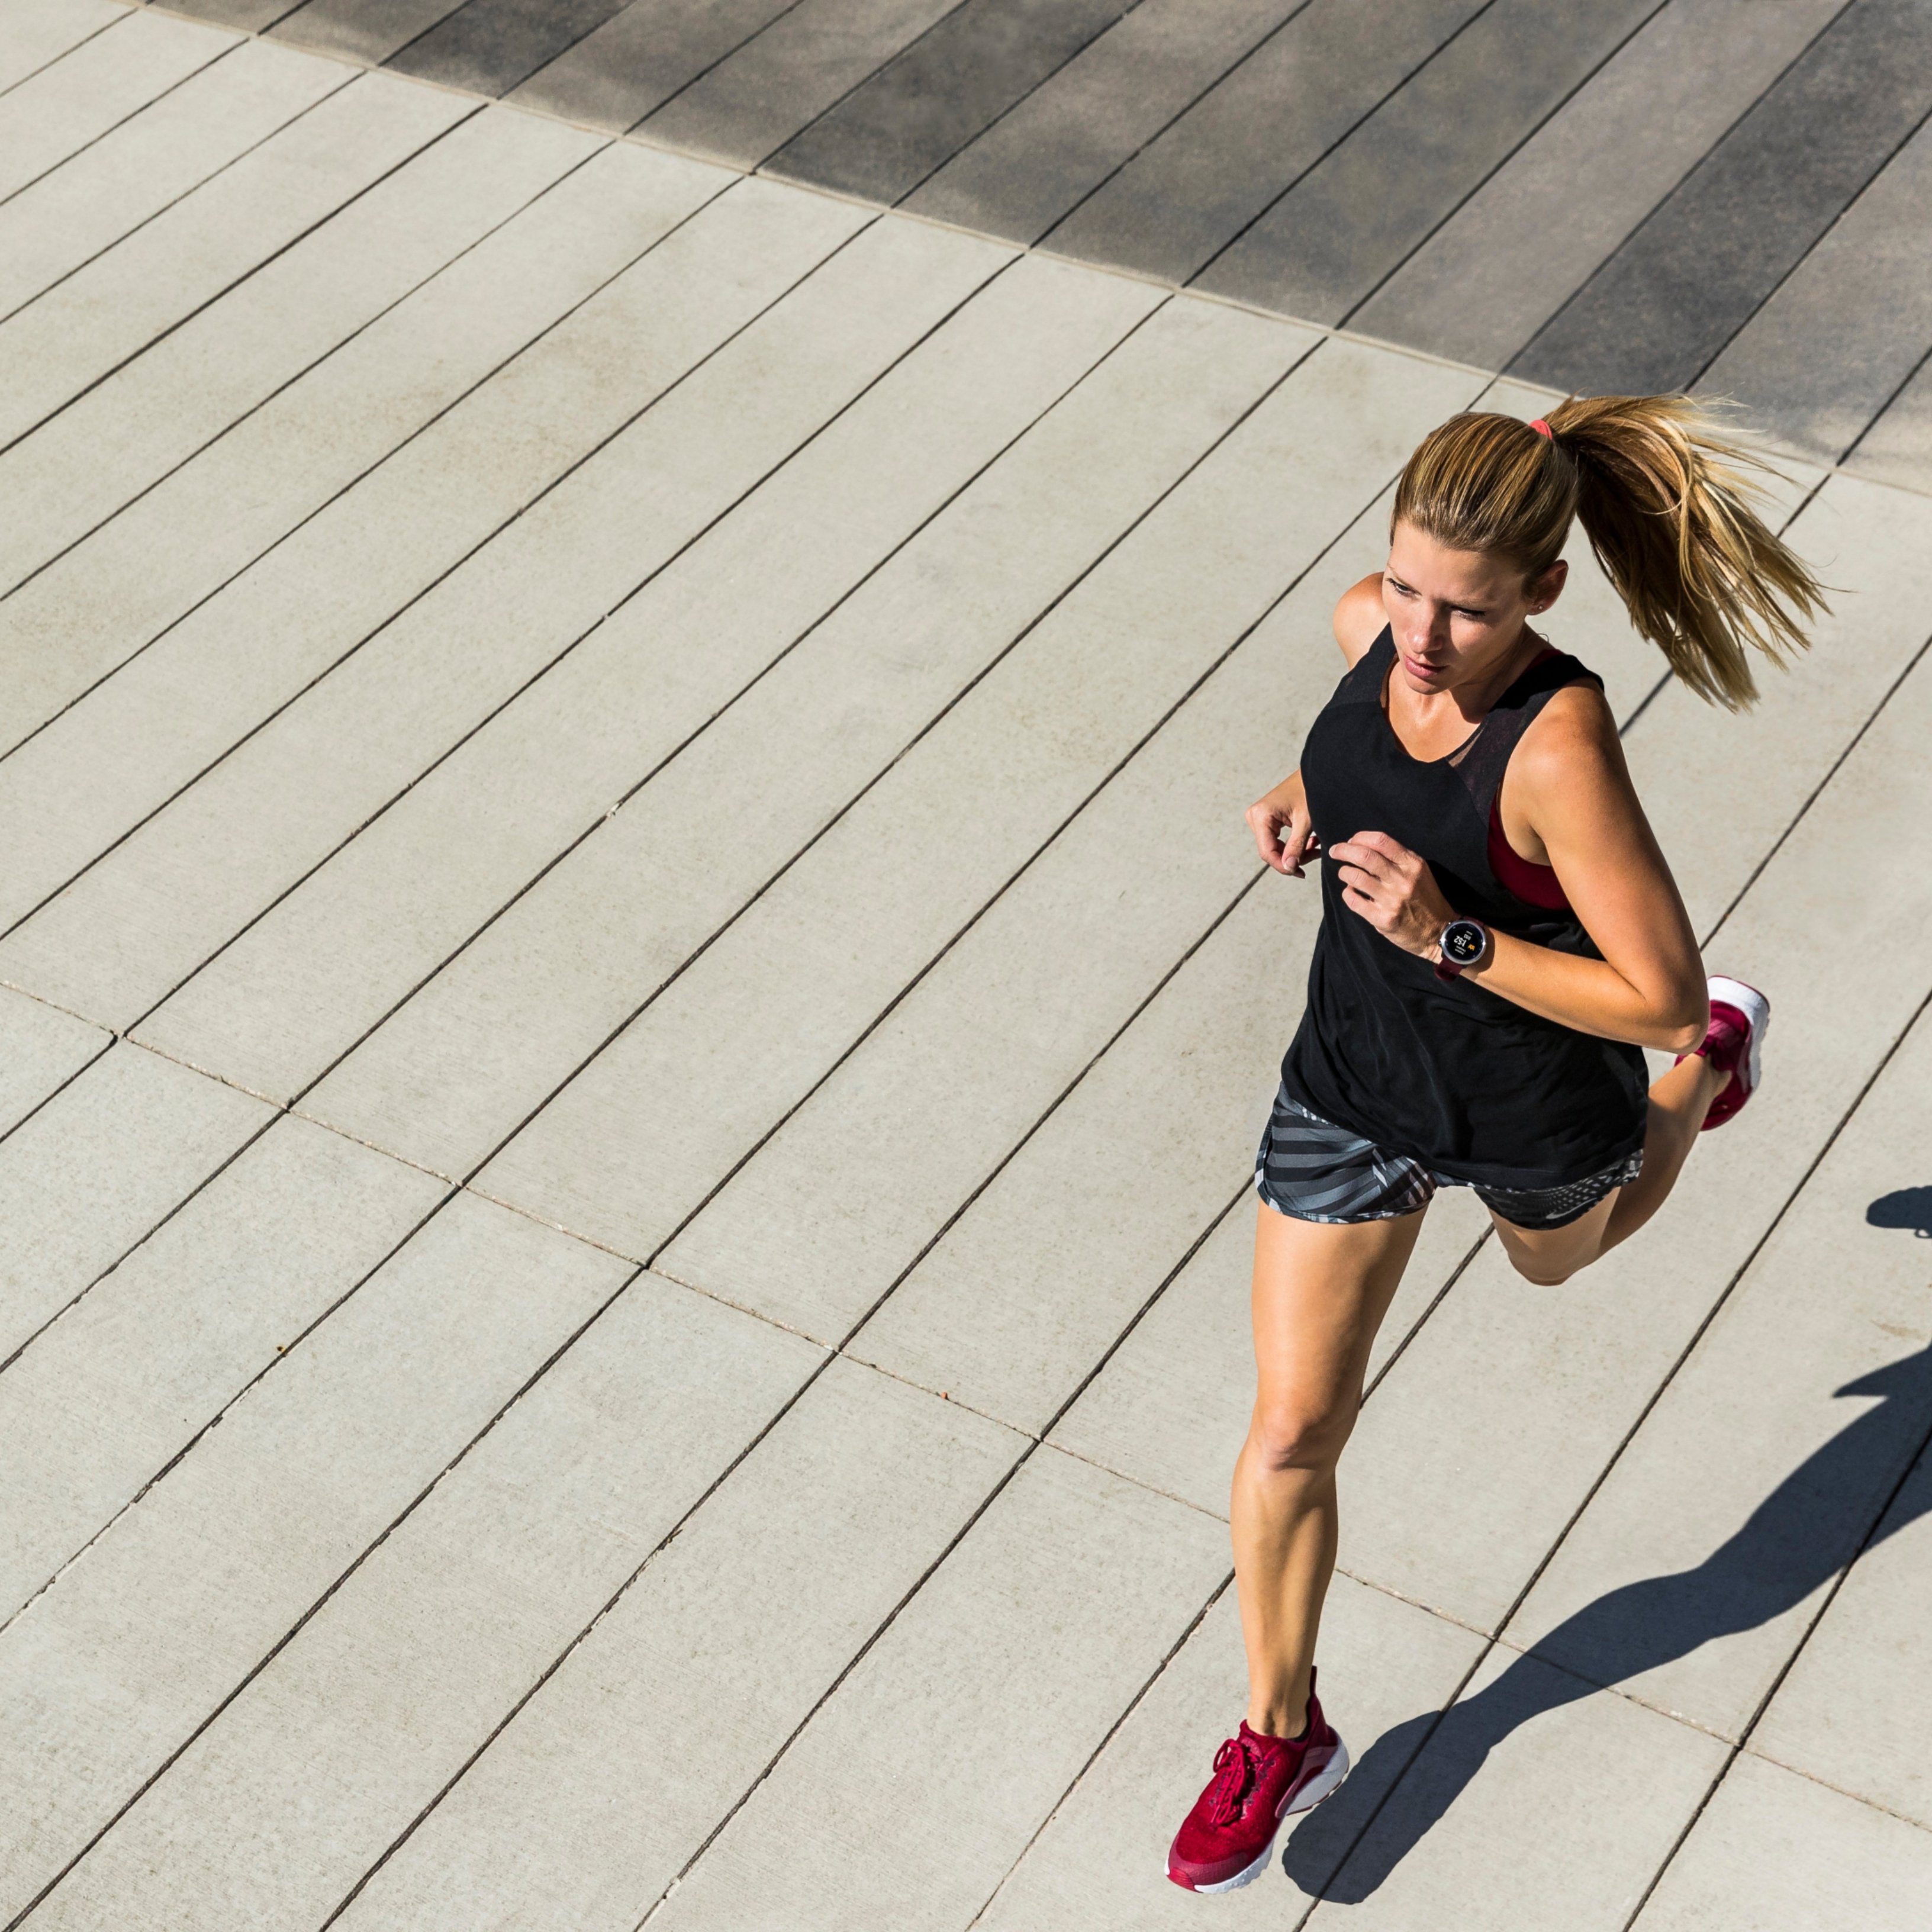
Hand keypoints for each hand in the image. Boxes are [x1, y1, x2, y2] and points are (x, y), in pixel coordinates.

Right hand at [1247, 772, 1320, 877]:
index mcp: (1261, 815)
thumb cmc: (1310, 791)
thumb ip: (1296, 846)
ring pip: (1275, 848)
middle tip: (1315, 854)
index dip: (1283, 866)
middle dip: (1293, 858)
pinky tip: (1310, 842)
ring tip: (1316, 846)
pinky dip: (1294, 844)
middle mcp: (1255, 817)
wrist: (1314, 774)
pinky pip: (1277, 840)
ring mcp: (1259, 818)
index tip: (1300, 873)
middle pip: (1271, 851)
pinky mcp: (1266, 819)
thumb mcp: (1306, 822)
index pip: (1267, 852)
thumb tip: (1289, 868)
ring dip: (1296, 852)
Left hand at [1329, 831, 1457, 958]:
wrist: (1439, 931)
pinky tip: (1352, 892)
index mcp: (1412, 864)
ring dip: (1344, 872)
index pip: (1381, 841)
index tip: (1351, 841)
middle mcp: (1402, 880)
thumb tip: (1362, 846)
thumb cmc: (1425, 898)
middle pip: (1364, 856)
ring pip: (1355, 877)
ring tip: (1345, 873)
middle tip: (1335, 851)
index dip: (1359, 837)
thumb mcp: (1419, 872)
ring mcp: (1392, 901)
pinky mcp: (1383, 919)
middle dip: (1343, 850)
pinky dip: (1347, 893)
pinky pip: (1353, 900)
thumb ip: (1397, 858)